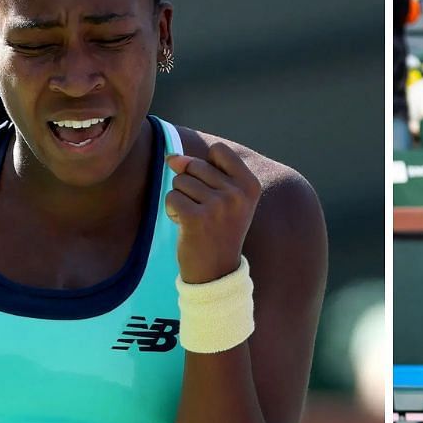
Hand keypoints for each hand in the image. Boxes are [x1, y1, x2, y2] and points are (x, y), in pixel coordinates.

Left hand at [165, 143, 261, 283]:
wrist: (216, 272)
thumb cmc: (217, 230)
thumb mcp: (220, 197)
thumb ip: (199, 169)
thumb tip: (172, 157)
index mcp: (250, 185)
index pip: (219, 150)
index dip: (207, 165)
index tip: (214, 190)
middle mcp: (237, 193)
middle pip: (195, 165)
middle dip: (190, 185)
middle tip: (204, 211)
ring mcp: (218, 205)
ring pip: (180, 180)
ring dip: (181, 199)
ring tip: (196, 219)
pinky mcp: (196, 218)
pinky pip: (172, 197)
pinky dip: (172, 211)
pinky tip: (185, 226)